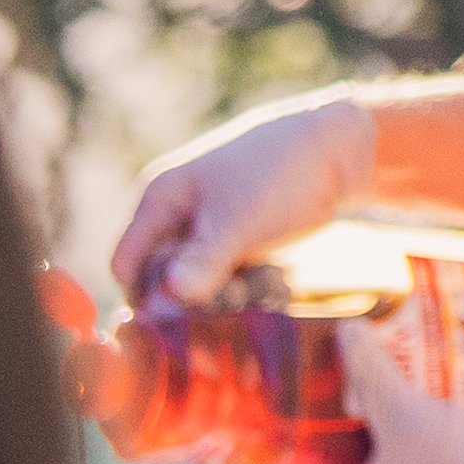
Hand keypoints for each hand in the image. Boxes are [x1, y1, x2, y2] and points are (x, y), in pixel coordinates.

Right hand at [107, 84, 380, 312]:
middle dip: (197, 296)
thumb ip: (204, 259)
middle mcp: (176, 215)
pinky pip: (230, 278)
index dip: (147, 295)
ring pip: (200, 285)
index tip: (186, 313)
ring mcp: (207, 228)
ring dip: (229, 294)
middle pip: (162, 280)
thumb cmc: (279, 174)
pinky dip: (250, 286)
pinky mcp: (237, 241)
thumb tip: (169, 296)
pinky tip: (278, 279)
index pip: (126, 264)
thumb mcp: (238, 219)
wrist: (337, 150)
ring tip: (266, 281)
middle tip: (239, 293)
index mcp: (159, 200)